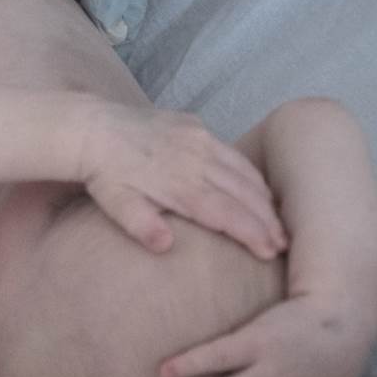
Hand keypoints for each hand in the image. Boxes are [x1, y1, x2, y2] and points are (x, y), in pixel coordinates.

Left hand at [81, 104, 286, 258]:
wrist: (91, 127)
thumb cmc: (103, 175)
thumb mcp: (115, 204)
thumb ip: (141, 225)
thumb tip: (165, 246)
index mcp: (179, 183)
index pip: (227, 213)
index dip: (253, 233)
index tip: (271, 252)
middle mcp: (195, 158)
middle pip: (244, 194)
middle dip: (268, 221)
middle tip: (285, 244)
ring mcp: (198, 138)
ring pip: (244, 171)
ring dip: (264, 198)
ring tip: (278, 222)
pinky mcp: (195, 125)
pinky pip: (232, 152)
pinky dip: (250, 173)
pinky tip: (257, 189)